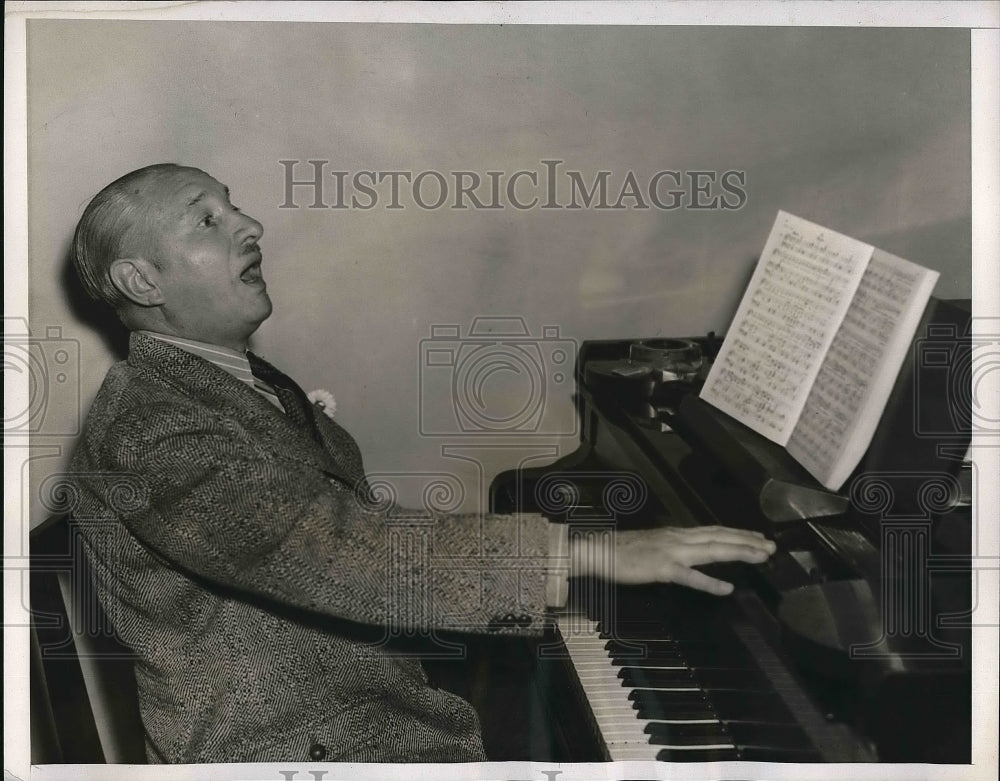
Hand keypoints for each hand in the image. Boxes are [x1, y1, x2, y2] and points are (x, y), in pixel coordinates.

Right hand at [570, 525, 775, 595]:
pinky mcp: (663, 568)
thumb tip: (690, 552)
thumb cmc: (621, 551)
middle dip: (748, 541)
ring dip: (739, 552)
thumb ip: (673, 547)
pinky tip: (727, 588)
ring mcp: (672, 552)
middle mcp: (679, 539)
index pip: (714, 531)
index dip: (738, 534)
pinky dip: (710, 582)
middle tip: (772, 546)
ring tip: (761, 556)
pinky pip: (691, 576)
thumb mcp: (653, 544)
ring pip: (713, 550)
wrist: (599, 550)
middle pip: (720, 537)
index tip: (758, 538)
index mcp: (677, 534)